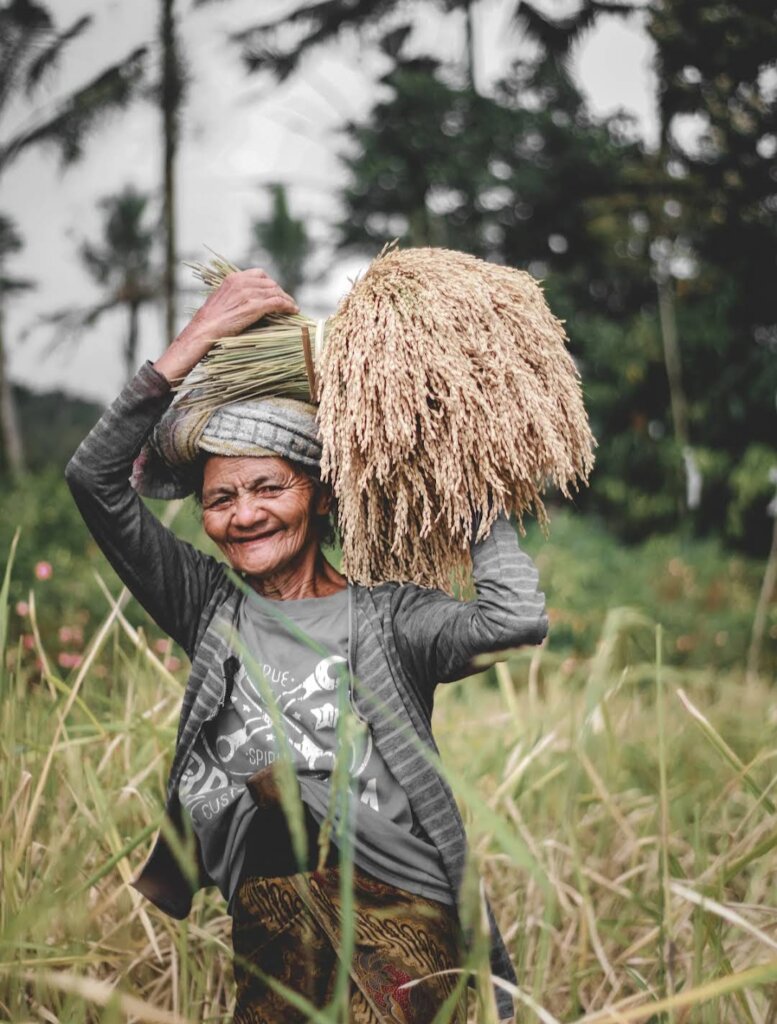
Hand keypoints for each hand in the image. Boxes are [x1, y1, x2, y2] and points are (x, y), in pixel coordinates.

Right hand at [154, 268, 298, 382]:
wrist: (204, 329)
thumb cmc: (211, 321)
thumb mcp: (222, 300)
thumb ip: (235, 295)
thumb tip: (247, 301)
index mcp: (233, 278)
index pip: (259, 274)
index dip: (271, 282)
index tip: (276, 291)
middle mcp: (242, 282)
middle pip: (270, 283)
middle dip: (281, 292)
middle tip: (287, 301)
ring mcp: (248, 294)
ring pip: (276, 292)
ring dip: (287, 299)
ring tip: (292, 307)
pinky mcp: (254, 306)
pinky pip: (277, 302)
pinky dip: (288, 305)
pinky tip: (293, 311)